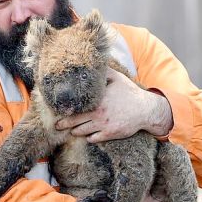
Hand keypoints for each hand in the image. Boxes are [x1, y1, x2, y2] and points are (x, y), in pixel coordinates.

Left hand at [54, 69, 172, 142]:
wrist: (145, 110)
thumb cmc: (129, 93)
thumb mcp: (116, 78)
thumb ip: (103, 72)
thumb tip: (92, 62)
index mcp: (96, 99)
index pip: (74, 106)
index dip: (65, 109)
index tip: (58, 110)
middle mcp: (97, 113)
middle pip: (73, 122)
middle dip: (63, 124)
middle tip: (57, 125)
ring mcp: (103, 125)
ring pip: (81, 132)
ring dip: (75, 131)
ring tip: (71, 130)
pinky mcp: (109, 134)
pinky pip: (92, 139)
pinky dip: (88, 137)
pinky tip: (87, 134)